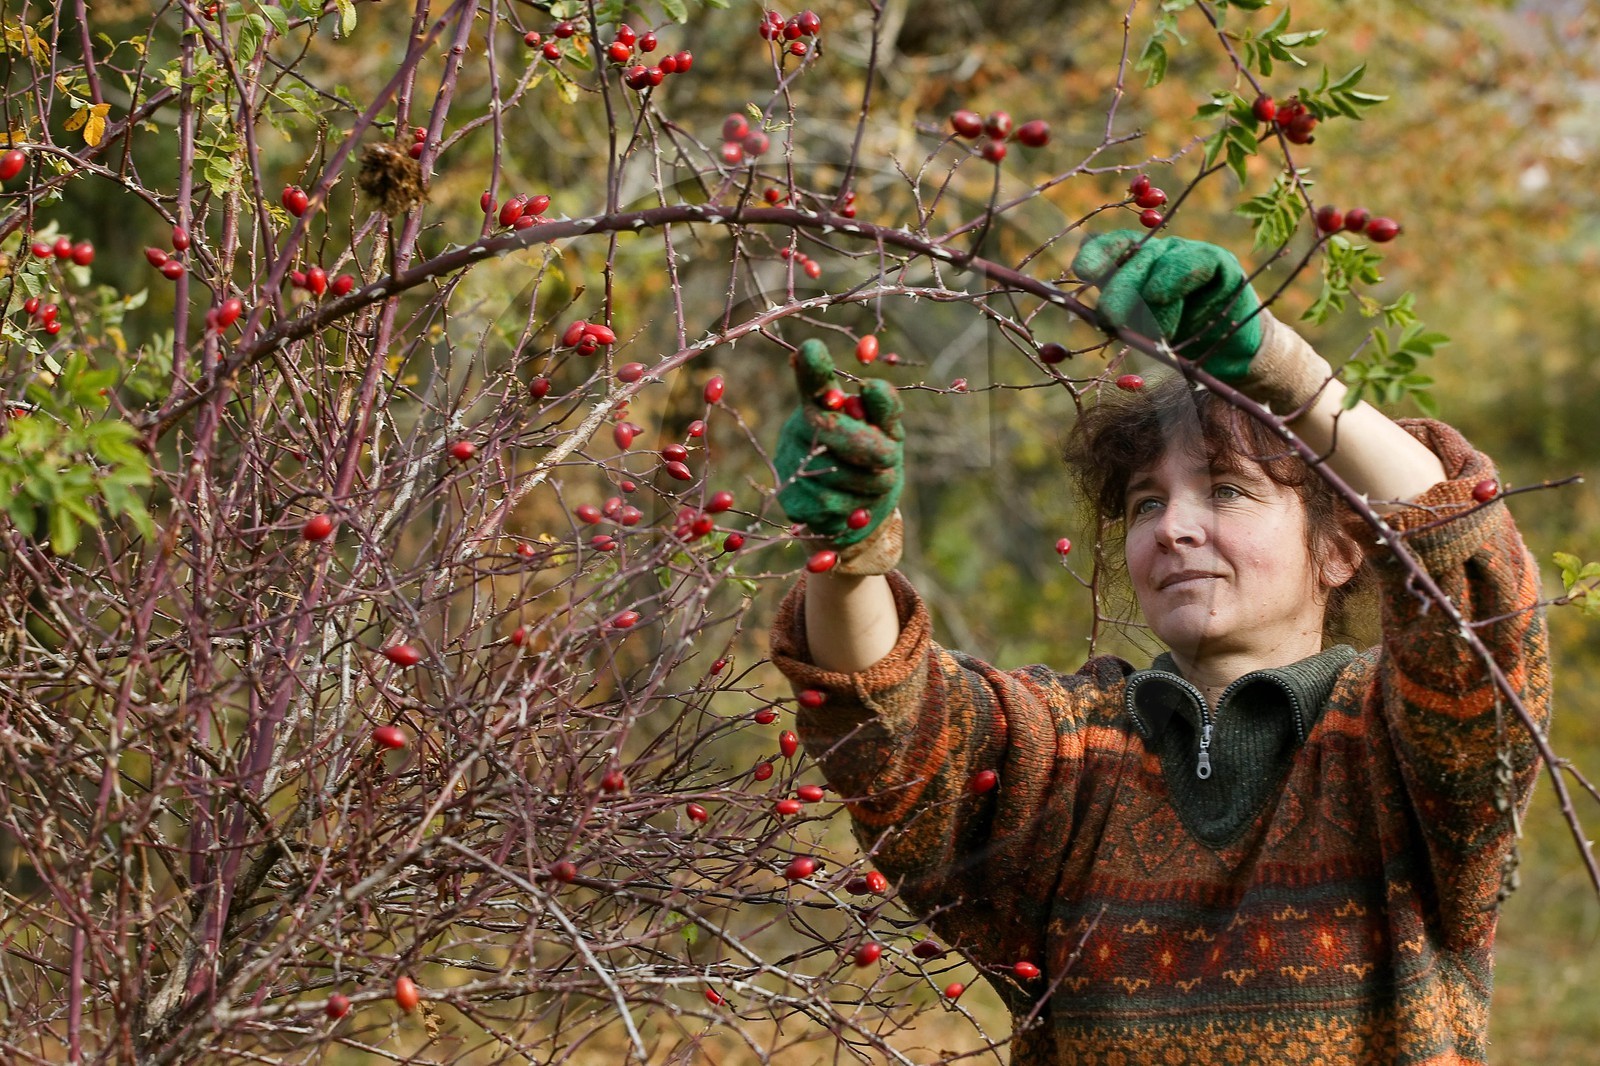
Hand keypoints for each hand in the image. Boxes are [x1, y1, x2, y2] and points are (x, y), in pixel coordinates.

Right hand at [774, 339, 904, 546]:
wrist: (858, 515)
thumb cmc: (874, 461)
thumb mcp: (887, 432)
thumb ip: (885, 409)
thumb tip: (871, 387)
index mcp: (821, 405)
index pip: (814, 383)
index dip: (812, 368)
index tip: (812, 350)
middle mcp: (798, 430)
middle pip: (834, 429)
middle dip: (872, 446)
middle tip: (892, 457)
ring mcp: (791, 466)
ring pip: (842, 473)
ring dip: (873, 482)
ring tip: (872, 482)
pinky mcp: (793, 501)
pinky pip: (836, 504)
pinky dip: (858, 507)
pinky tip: (854, 505)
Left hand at [1072, 231, 1263, 380]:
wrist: (1228, 356)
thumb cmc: (1177, 345)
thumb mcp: (1139, 334)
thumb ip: (1117, 318)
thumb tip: (1089, 314)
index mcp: (1132, 268)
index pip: (1110, 249)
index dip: (1096, 256)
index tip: (1084, 271)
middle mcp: (1156, 254)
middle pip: (1132, 259)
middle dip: (1119, 289)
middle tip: (1111, 317)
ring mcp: (1186, 253)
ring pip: (1159, 262)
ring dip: (1150, 298)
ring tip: (1155, 331)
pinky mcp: (1218, 261)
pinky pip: (1193, 263)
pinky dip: (1174, 280)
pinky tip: (1162, 296)